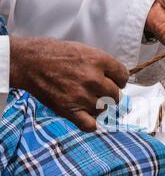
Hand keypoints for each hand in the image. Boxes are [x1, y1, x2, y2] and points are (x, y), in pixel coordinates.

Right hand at [10, 36, 128, 131]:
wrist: (30, 62)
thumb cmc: (55, 54)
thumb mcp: (83, 50)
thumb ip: (101, 64)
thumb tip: (115, 79)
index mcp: (97, 60)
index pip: (123, 76)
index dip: (119, 80)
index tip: (113, 82)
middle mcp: (92, 78)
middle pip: (116, 95)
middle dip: (108, 94)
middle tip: (96, 91)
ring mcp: (82, 95)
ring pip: (104, 109)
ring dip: (97, 107)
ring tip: (85, 99)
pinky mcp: (70, 110)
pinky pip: (91, 125)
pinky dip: (90, 123)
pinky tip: (85, 116)